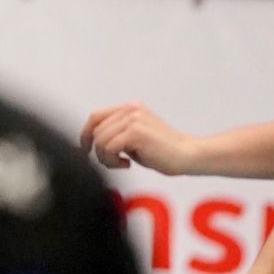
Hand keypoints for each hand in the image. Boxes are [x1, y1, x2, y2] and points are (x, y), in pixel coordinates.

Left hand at [82, 102, 201, 176]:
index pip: (96, 116)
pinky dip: (113, 161)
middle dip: (99, 152)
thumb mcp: (135, 139)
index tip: (85, 150)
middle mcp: (130, 109)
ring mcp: (133, 118)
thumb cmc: (164, 153)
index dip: (85, 134)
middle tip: (116, 163)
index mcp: (130, 108)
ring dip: (106, 158)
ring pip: (101, 140)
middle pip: (96, 130)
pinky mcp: (136, 132)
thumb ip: (117, 135)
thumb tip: (93, 142)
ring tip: (122, 163)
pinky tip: (128, 164)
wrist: (188, 155)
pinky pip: (109, 147)